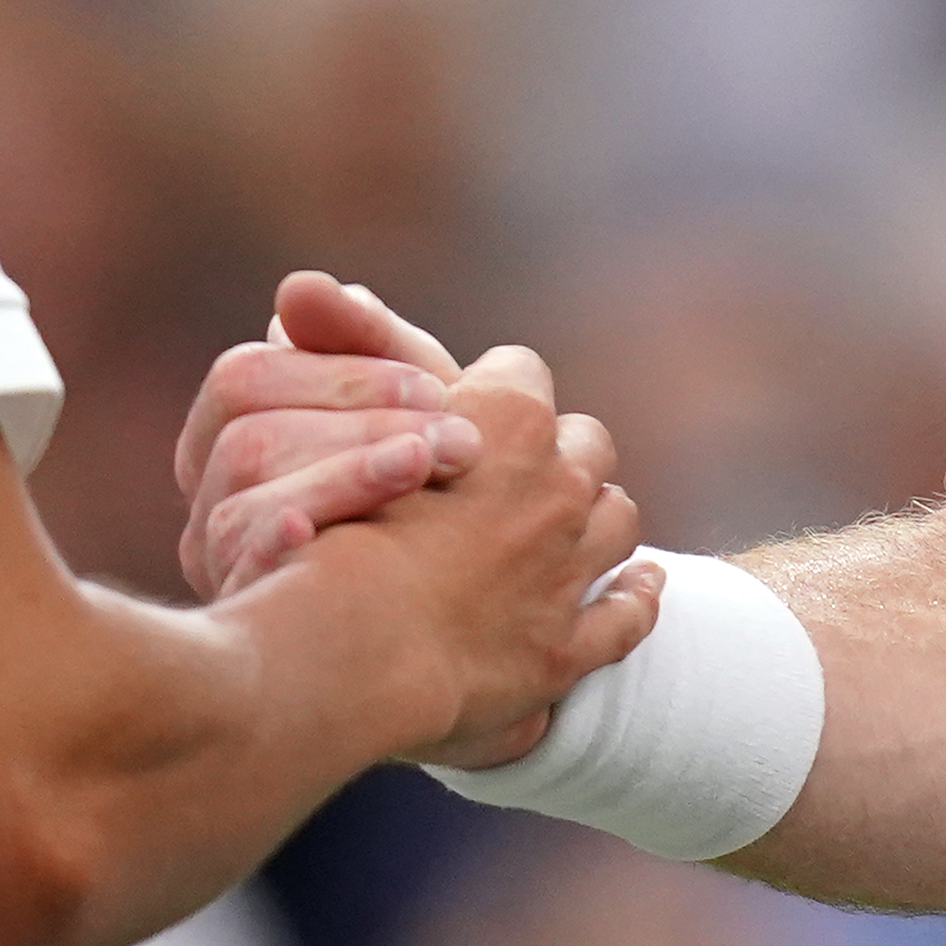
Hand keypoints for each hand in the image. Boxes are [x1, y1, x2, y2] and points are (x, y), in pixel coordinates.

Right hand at [173, 273, 477, 599]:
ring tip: (431, 472)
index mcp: (230, 433)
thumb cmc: (426, 482)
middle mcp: (208, 500)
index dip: (342, 376)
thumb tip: (297, 288)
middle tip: (464, 443)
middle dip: (359, 431)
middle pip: (246, 442)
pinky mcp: (246, 630)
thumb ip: (365, 341)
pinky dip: (285, 552)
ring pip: (240, 509)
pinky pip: (248, 584)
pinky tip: (332, 537)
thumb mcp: (408, 404)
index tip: (436, 390)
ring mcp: (219, 566)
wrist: (457, 608)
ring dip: (346, 480)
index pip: (246, 379)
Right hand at [316, 340, 656, 767]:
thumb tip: (302, 293)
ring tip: (570, 527)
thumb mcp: (341, 419)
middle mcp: (558, 487)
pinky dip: (637, 596)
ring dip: (596, 516)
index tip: (466, 410)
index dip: (494, 389)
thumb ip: (348, 350)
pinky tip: (642, 585)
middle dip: (558, 452)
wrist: (345, 653)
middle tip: (518, 475)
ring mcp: (569, 570)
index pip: (522, 370)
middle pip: (587, 442)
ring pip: (618, 519)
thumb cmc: (330, 531)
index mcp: (510, 420)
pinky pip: (627, 614)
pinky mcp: (566, 648)